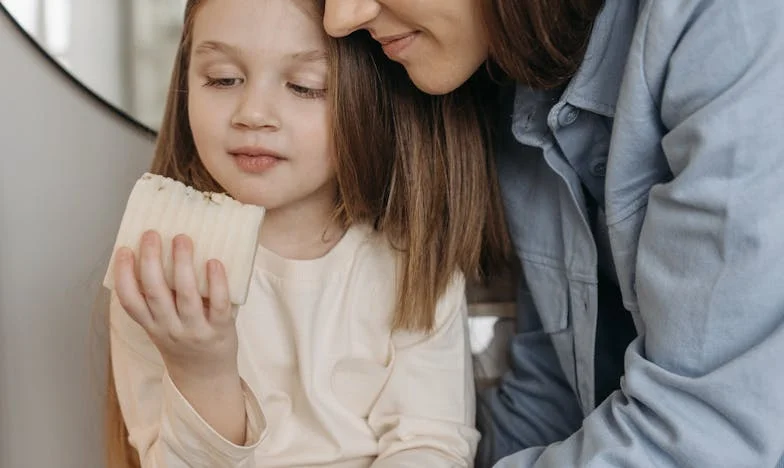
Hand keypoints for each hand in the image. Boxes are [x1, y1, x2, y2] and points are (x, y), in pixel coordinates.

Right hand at [113, 230, 239, 383]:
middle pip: (156, 293)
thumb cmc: (183, 343)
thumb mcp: (161, 327)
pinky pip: (218, 305)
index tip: (124, 250)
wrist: (206, 377)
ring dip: (182, 265)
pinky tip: (214, 262)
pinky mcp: (220, 330)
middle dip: (151, 261)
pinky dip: (216, 283)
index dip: (123, 275)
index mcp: (151, 325)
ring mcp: (195, 330)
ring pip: (186, 296)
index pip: (130, 302)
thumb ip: (158, 300)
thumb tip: (159, 254)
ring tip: (182, 239)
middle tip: (151, 234)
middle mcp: (170, 328)